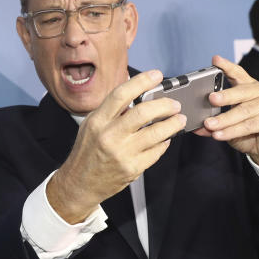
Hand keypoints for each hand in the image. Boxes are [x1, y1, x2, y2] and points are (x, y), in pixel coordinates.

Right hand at [47, 70, 185, 222]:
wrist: (79, 183)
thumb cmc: (87, 152)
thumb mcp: (91, 125)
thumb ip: (111, 111)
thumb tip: (137, 94)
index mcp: (98, 121)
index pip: (121, 94)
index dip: (141, 81)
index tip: (156, 75)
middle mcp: (109, 135)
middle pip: (144, 112)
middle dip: (165, 105)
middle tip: (174, 104)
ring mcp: (122, 153)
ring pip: (156, 133)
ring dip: (173, 124)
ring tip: (179, 120)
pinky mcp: (132, 168)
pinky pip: (157, 151)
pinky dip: (165, 143)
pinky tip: (165, 139)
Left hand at [196, 55, 258, 179]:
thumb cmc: (249, 132)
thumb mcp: (228, 125)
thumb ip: (214, 122)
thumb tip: (195, 125)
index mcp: (251, 87)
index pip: (238, 73)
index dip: (227, 66)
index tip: (215, 60)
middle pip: (242, 91)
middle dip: (225, 96)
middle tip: (210, 99)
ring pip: (244, 111)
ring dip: (225, 120)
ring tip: (209, 125)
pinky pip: (250, 125)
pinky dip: (233, 130)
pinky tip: (220, 135)